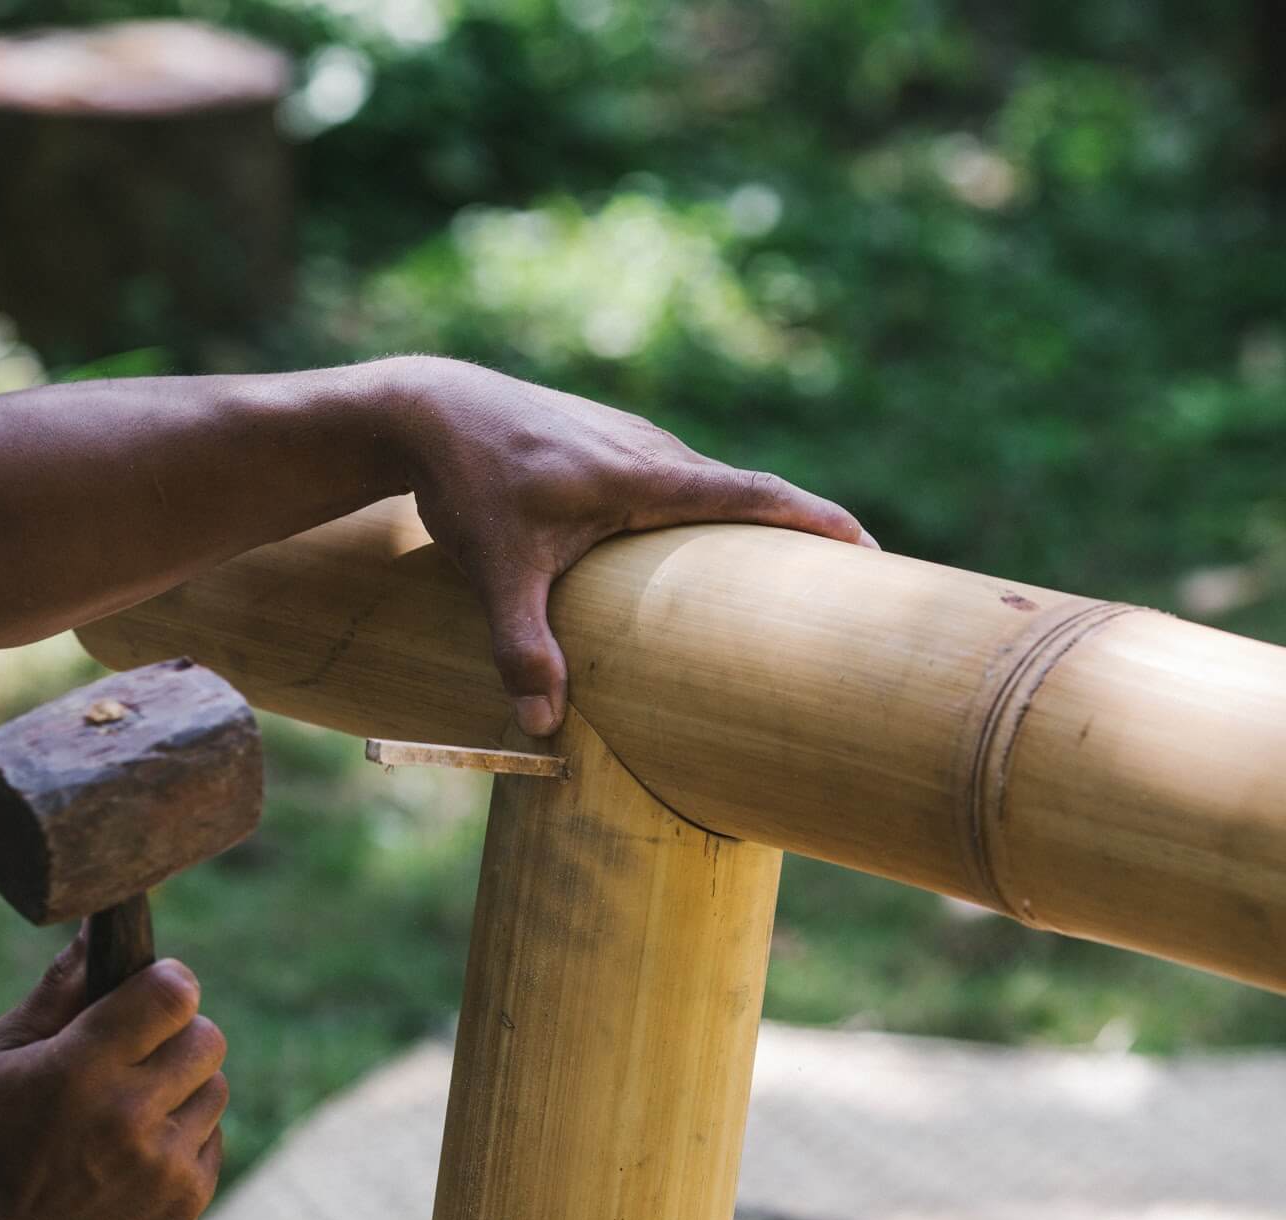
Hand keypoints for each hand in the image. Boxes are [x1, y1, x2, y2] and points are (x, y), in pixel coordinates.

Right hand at [0, 931, 227, 1219]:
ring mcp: (164, 1163)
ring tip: (137, 1105)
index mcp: (82, 1067)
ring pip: (217, 1086)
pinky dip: (186, 1135)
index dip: (169, 983)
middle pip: (206, 1035)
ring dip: (185, 1086)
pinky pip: (215, 1137)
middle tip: (143, 1051)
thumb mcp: (5, 1055)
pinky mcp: (187, 1200)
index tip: (153, 992)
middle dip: (178, 1033)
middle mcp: (130, 1114)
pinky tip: (141, 1149)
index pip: (173, 992)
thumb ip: (58, 989)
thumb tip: (96, 926)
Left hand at [386, 357, 875, 736]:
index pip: (755, 494)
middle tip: (855, 588)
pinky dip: (709, 514)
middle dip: (801, 536)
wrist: (428, 410)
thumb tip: (543, 728)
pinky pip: (681, 481)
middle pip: (747, 495)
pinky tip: (706, 554)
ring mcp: (634, 440)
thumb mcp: (497, 570)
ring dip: (753, 526)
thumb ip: (521, 648)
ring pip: (712, 488)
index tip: (872, 552)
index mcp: (646, 474)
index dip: (817, 522)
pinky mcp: (612, 442)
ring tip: (794, 580)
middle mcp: (653, 449)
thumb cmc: (468, 483)